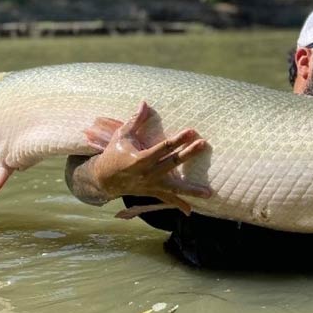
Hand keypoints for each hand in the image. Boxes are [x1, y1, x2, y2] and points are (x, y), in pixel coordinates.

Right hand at [82, 101, 211, 213]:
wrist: (103, 179)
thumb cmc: (113, 154)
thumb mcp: (122, 135)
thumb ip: (135, 120)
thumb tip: (145, 102)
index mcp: (139, 159)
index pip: (162, 148)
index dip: (177, 139)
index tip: (191, 131)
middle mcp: (147, 173)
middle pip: (172, 163)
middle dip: (188, 154)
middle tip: (203, 144)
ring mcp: (151, 185)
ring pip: (174, 187)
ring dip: (191, 189)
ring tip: (208, 192)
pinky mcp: (152, 192)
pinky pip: (166, 199)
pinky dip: (178, 204)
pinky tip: (190, 210)